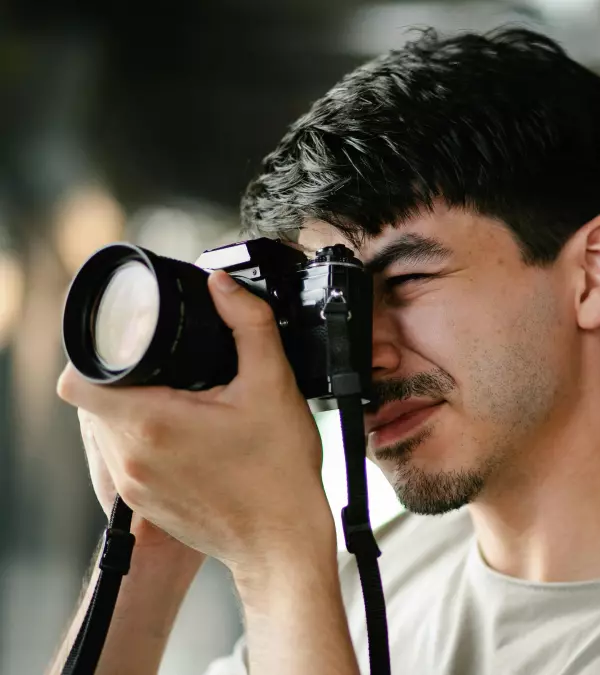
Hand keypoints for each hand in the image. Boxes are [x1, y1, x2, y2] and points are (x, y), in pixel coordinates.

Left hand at [57, 271, 334, 574]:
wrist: (283, 542)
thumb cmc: (280, 473)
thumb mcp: (274, 384)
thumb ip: (248, 324)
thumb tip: (223, 285)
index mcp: (152, 423)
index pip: (78, 380)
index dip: (97, 354)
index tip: (133, 347)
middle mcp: (130, 457)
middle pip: (94, 402)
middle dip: (124, 379)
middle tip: (172, 373)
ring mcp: (132, 485)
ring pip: (107, 431)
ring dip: (134, 411)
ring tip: (184, 404)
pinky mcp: (142, 503)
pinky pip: (125, 459)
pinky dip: (147, 442)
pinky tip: (190, 439)